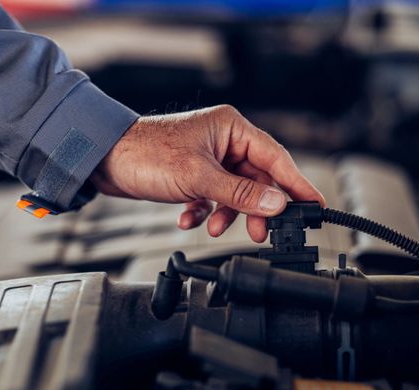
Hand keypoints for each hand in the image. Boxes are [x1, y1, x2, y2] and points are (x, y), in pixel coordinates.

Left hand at [91, 105, 325, 241]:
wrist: (105, 160)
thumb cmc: (145, 153)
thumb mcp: (198, 177)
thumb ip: (240, 193)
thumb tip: (276, 204)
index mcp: (231, 128)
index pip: (276, 158)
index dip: (296, 185)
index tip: (314, 206)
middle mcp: (223, 141)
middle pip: (256, 179)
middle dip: (255, 208)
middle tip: (261, 232)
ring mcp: (207, 158)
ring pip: (233, 192)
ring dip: (227, 213)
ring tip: (216, 227)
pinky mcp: (191, 175)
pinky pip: (210, 197)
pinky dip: (204, 212)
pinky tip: (189, 219)